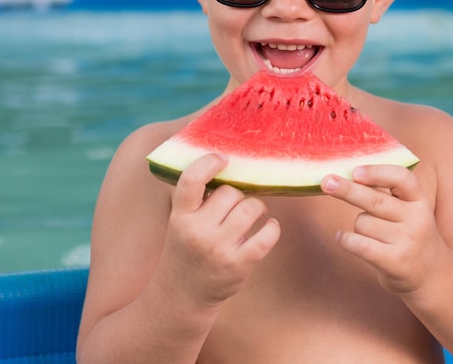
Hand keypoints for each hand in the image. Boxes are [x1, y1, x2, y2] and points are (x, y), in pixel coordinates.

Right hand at [160, 153, 280, 307]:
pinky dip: (272, 228)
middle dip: (237, 194)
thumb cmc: (186, 247)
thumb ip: (195, 196)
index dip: (208, 163)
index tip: (222, 158)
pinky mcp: (238, 266)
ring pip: (251, 208)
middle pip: (230, 192)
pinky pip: (267, 235)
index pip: (191, 181)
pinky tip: (270, 227)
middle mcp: (198, 232)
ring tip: (253, 213)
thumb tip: (224, 158)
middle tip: (235, 204)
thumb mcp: (180, 221)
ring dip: (257, 207)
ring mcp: (219, 250)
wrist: (181, 295)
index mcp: (180, 216)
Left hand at [321, 165, 444, 296]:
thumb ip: (386, 193)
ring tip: (373, 235)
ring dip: (359, 226)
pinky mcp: (396, 262)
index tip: (355, 171)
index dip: (377, 172)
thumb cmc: (409, 233)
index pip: (402, 178)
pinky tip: (341, 237)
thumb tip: (346, 176)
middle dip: (347, 190)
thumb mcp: (408, 209)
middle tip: (326, 182)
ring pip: (363, 223)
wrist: (432, 275)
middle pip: (375, 200)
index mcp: (419, 200)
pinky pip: (360, 245)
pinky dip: (346, 239)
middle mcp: (417, 219)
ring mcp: (407, 241)